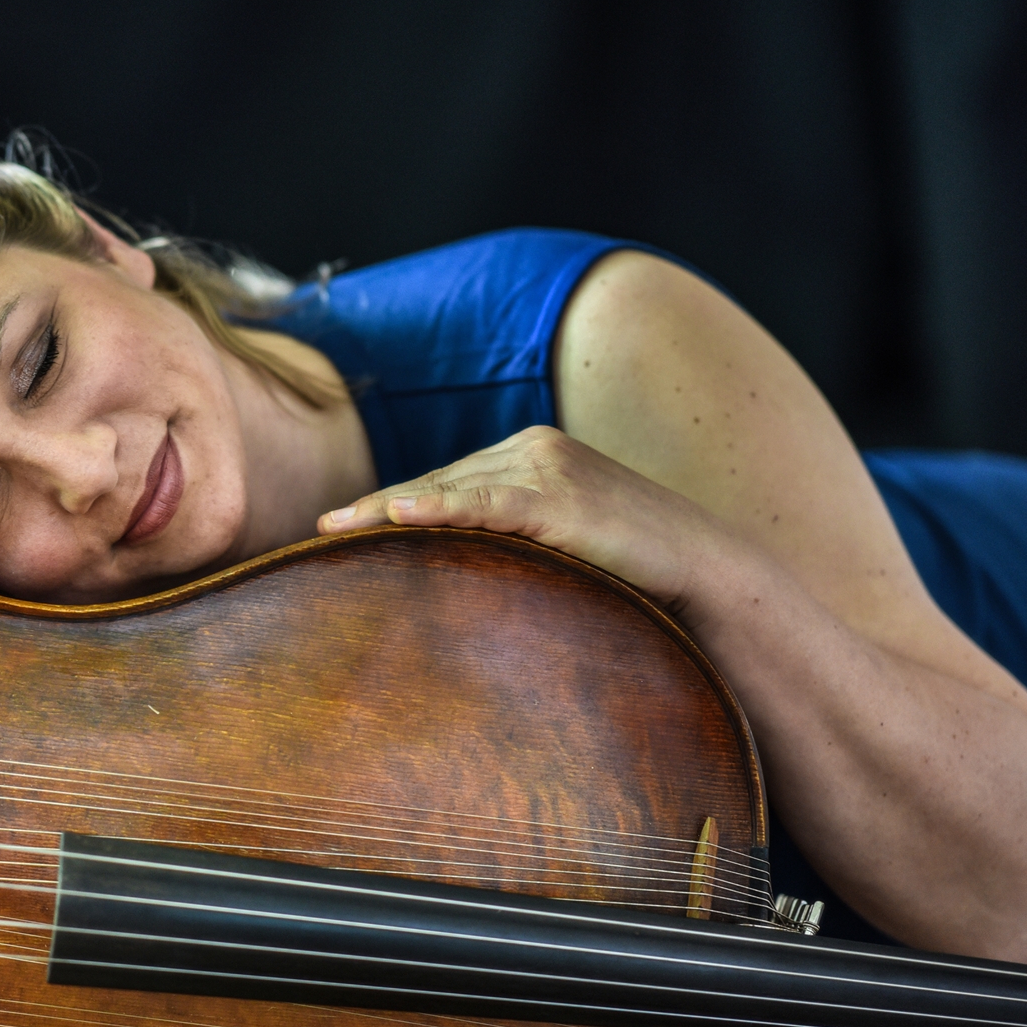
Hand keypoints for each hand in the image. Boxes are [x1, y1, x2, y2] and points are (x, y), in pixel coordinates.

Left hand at [317, 425, 739, 619]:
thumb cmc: (633, 568)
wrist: (706, 571)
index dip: (390, 503)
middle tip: (321, 530)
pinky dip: (442, 509)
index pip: (446, 481)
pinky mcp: (563, 497)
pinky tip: (400, 516)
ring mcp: (548, 467)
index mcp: (529, 456)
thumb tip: (460, 578)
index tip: (337, 525)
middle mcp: (532, 449)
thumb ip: (513, 543)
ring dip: (392, 510)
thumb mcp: (561, 545)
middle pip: (438, 482)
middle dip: (377, 507)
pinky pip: (488, 504)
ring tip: (339, 529)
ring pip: (453, 490)